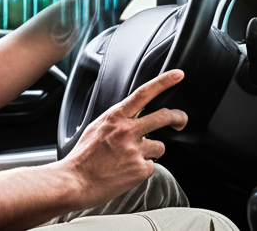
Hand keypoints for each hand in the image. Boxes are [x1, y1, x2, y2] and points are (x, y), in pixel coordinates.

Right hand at [62, 69, 187, 207]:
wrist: (74, 182)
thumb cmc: (83, 157)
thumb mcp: (97, 128)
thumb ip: (117, 120)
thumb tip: (133, 117)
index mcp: (115, 117)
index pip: (143, 93)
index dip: (164, 82)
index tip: (178, 75)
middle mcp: (127, 130)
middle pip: (164, 117)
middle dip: (178, 118)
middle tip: (181, 122)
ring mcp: (134, 150)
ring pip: (160, 146)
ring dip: (152, 152)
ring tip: (132, 159)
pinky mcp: (139, 169)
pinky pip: (151, 166)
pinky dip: (143, 169)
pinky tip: (127, 172)